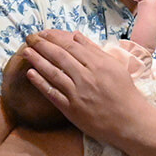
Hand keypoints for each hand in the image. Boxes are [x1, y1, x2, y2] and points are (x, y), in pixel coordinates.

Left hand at [22, 30, 146, 141]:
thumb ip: (95, 51)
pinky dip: (40, 83)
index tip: (43, 33)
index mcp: (99, 64)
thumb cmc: (125, 93)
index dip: (54, 38)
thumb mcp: (115, 67)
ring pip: (53, 73)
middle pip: (60, 56)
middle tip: (30, 38)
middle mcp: (87, 77)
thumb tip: (76, 35)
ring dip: (37, 61)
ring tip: (26, 52)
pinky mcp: (72, 109)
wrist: (130, 121)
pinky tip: (31, 74)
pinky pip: (52, 93)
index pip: (71, 46)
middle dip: (42, 46)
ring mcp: (78, 93)